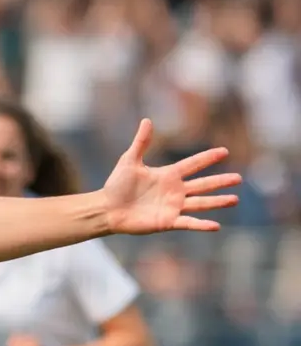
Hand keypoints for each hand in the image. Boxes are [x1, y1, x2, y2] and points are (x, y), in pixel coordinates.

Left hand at [99, 120, 241, 234]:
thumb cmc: (116, 185)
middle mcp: (174, 191)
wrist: (106, 209)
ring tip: (234, 199)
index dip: (207, 158)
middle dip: (220, 181)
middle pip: (203, 184)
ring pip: (201, 203)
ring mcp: (173, 206)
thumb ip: (141, 142)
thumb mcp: (129, 160)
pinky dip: (202, 225)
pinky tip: (216, 225)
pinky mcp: (167, 221)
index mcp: (168, 175)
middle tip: (238, 178)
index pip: (193, 164)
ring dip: (217, 201)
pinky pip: (188, 223)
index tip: (224, 151)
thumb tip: (147, 120)